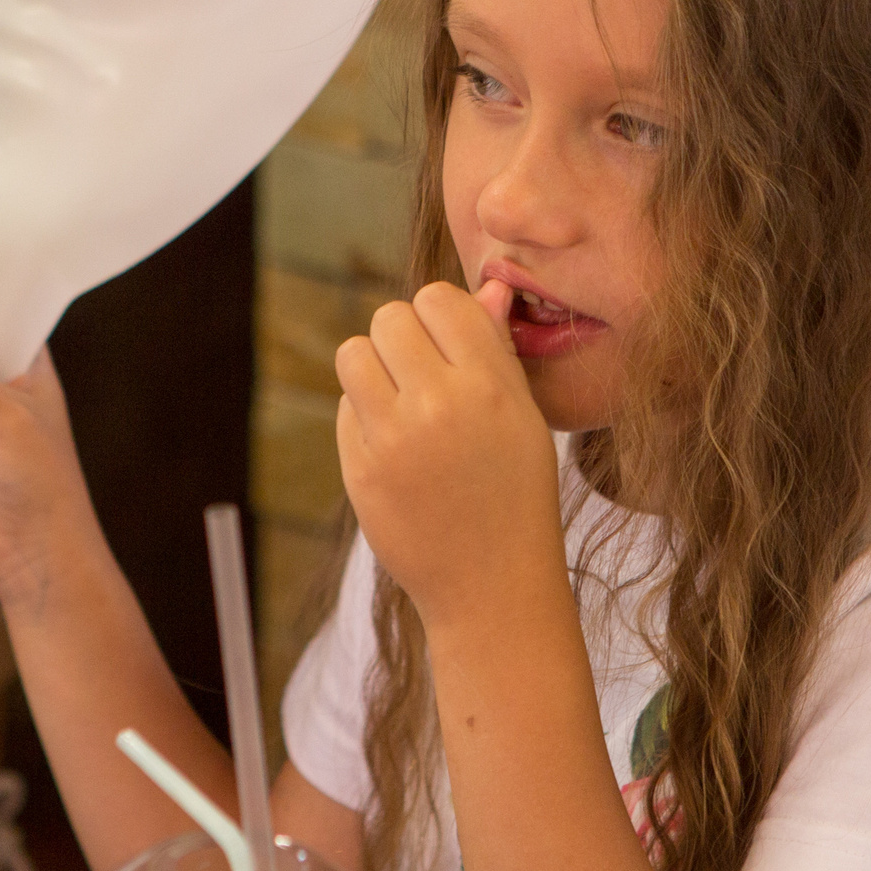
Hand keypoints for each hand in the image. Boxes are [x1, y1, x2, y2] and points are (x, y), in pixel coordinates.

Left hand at [334, 279, 562, 631]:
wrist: (492, 585)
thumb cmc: (517, 492)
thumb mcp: (525, 417)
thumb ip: (498, 348)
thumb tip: (489, 286)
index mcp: (489, 386)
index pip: (438, 299)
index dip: (443, 318)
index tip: (452, 346)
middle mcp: (437, 406)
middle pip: (390, 318)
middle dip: (404, 338)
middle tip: (425, 374)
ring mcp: (392, 440)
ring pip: (353, 353)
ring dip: (374, 367)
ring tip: (402, 399)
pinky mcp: (358, 470)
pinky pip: (345, 407)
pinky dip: (364, 415)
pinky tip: (396, 444)